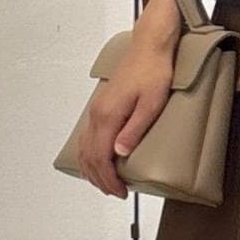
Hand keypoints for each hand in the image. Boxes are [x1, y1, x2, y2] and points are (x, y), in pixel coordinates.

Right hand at [77, 33, 174, 197]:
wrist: (148, 47)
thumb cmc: (154, 71)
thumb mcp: (151, 103)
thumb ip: (134, 129)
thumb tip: (120, 153)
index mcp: (108, 116)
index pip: (101, 158)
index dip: (109, 179)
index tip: (121, 192)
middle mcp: (97, 114)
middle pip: (89, 156)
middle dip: (100, 179)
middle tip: (116, 192)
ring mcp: (96, 109)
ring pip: (85, 147)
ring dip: (92, 168)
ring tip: (106, 181)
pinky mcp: (101, 105)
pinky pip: (88, 136)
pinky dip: (89, 153)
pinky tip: (98, 158)